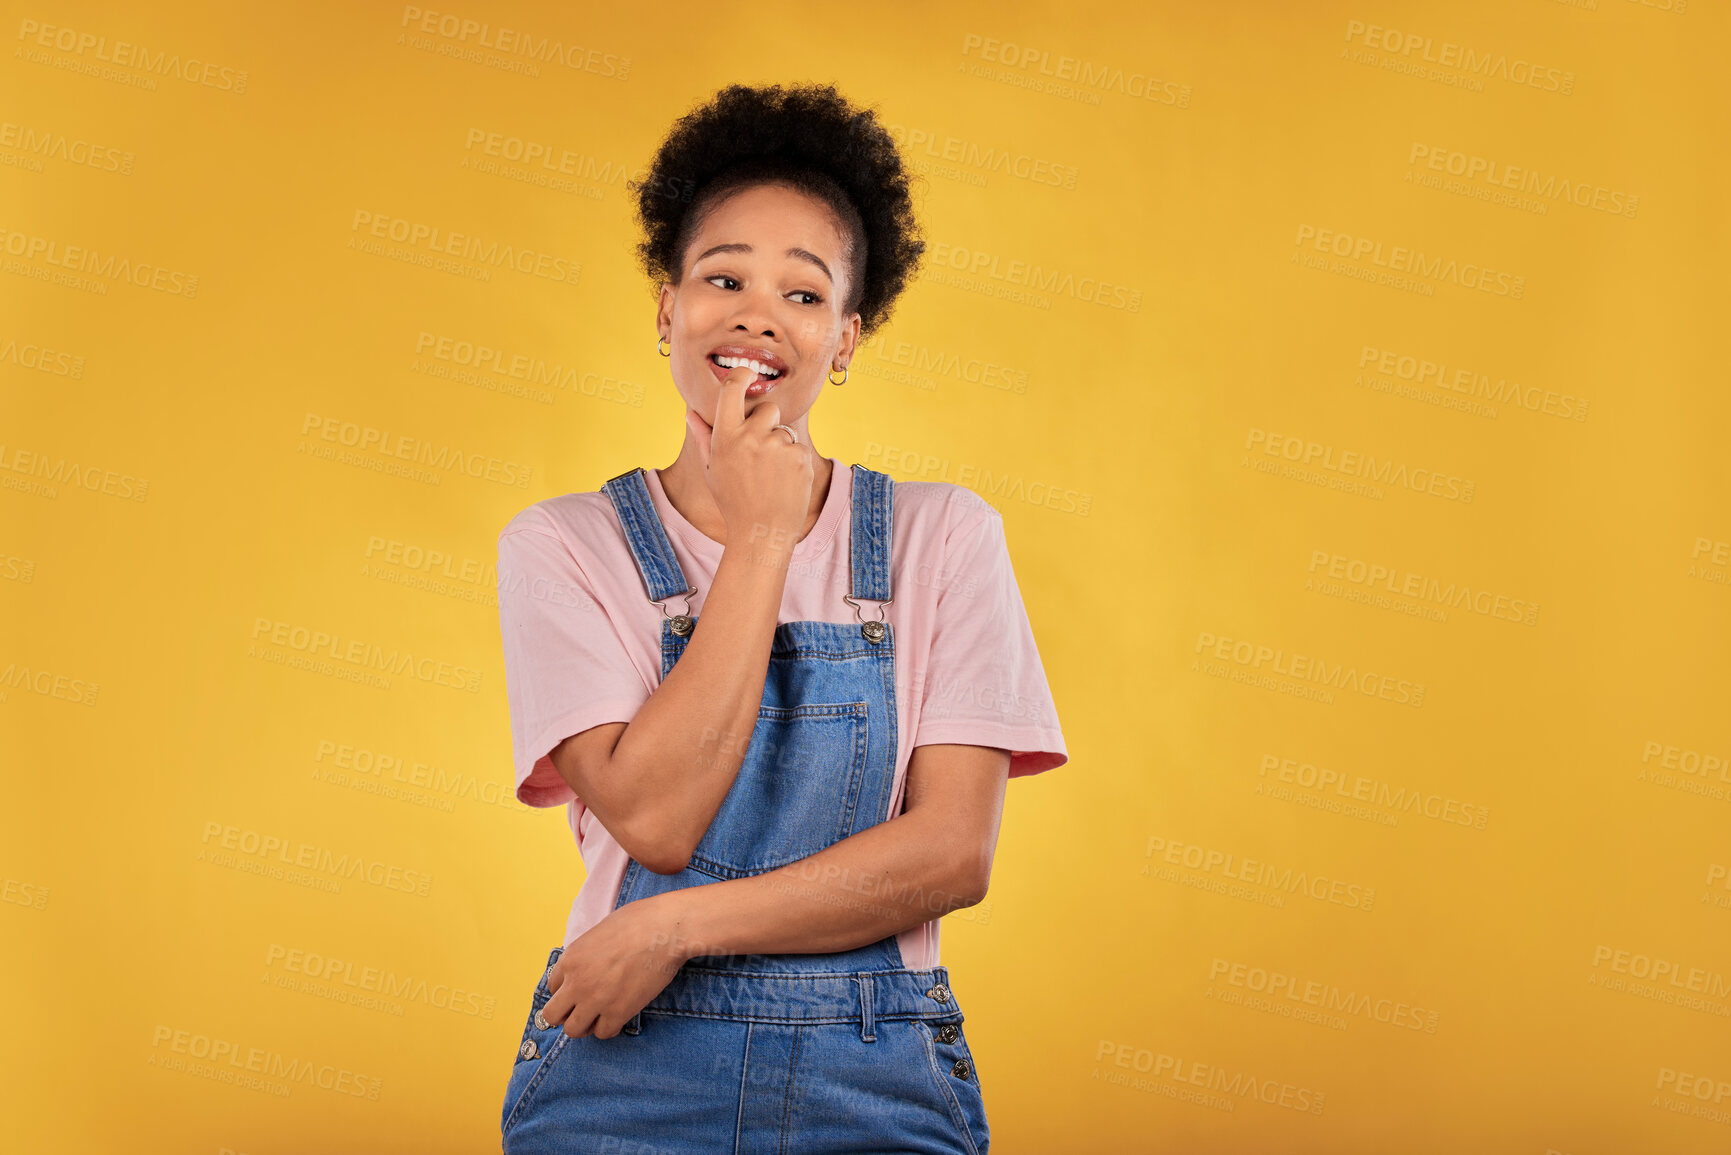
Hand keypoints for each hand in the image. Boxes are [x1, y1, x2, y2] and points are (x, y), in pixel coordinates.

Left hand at [538, 894, 689, 1039]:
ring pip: (573, 1031)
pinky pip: (603, 1033)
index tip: (579, 990)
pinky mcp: (619, 1012)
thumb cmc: (638, 921)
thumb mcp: (599, 931)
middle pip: (552, 1015)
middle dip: (566, 1014)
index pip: (552, 987)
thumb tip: (588, 966)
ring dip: (586, 1024)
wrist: (665, 929)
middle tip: (583, 1008)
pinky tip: (619, 1015)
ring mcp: (596, 1000)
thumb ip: (586, 954)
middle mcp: (577, 982)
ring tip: (600, 1015)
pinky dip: (609, 1027)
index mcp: (570, 958)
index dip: (566, 990)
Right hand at [684, 365, 812, 551]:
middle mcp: (751, 437)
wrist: (762, 531)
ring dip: (780, 446)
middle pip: (768, 408)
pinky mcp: (800, 457)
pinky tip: (783, 482)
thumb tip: (689, 412)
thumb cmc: (733, 501)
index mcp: (725, 437)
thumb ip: (703, 437)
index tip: (747, 373)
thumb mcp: (712, 469)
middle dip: (767, 423)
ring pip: (784, 430)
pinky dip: (793, 462)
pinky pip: (798, 447)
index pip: (732, 389)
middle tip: (760, 453)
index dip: (741, 375)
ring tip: (770, 475)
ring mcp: (777, 446)